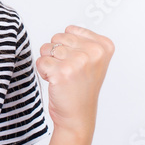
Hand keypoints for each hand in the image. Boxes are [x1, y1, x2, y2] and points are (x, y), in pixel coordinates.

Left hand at [35, 25, 113, 140]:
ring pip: (46, 48)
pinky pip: (40, 61)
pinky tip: (56, 82)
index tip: (78, 63)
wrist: (77, 116)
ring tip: (62, 76)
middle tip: (68, 72)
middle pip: (57, 38)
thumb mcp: (93, 60)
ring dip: (49, 63)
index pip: (69, 30)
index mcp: (104, 45)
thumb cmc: (81, 88)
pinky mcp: (62, 72)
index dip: (67, 47)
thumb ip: (83, 41)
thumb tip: (67, 29)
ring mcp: (78, 62)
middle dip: (56, 54)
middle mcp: (94, 52)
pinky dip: (43, 72)